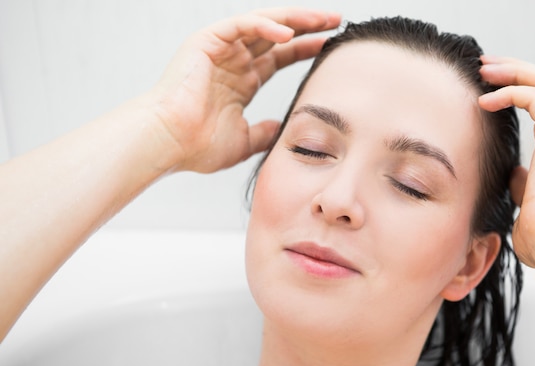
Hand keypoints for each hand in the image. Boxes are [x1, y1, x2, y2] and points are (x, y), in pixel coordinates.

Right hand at [148, 8, 340, 172]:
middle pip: (277, 36)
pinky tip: (289, 33)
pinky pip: (241, 24)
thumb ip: (263, 133)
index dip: (305, 50)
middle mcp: (233, 61)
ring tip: (323, 20)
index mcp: (241, 81)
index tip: (330, 48)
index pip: (280, 58)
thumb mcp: (243, 141)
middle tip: (337, 22)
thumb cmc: (197, 146)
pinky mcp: (206, 41)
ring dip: (294, 19)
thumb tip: (281, 129)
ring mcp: (220, 49)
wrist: (169, 144)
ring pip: (263, 23)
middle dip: (307, 27)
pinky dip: (265, 26)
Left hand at [478, 56, 534, 269]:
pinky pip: (533, 96)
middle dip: (515, 68)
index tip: (488, 87)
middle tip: (485, 65)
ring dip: (511, 71)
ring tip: (482, 71)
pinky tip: (485, 102)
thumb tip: (513, 174)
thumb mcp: (527, 199)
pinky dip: (507, 93)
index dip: (518, 87)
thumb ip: (522, 182)